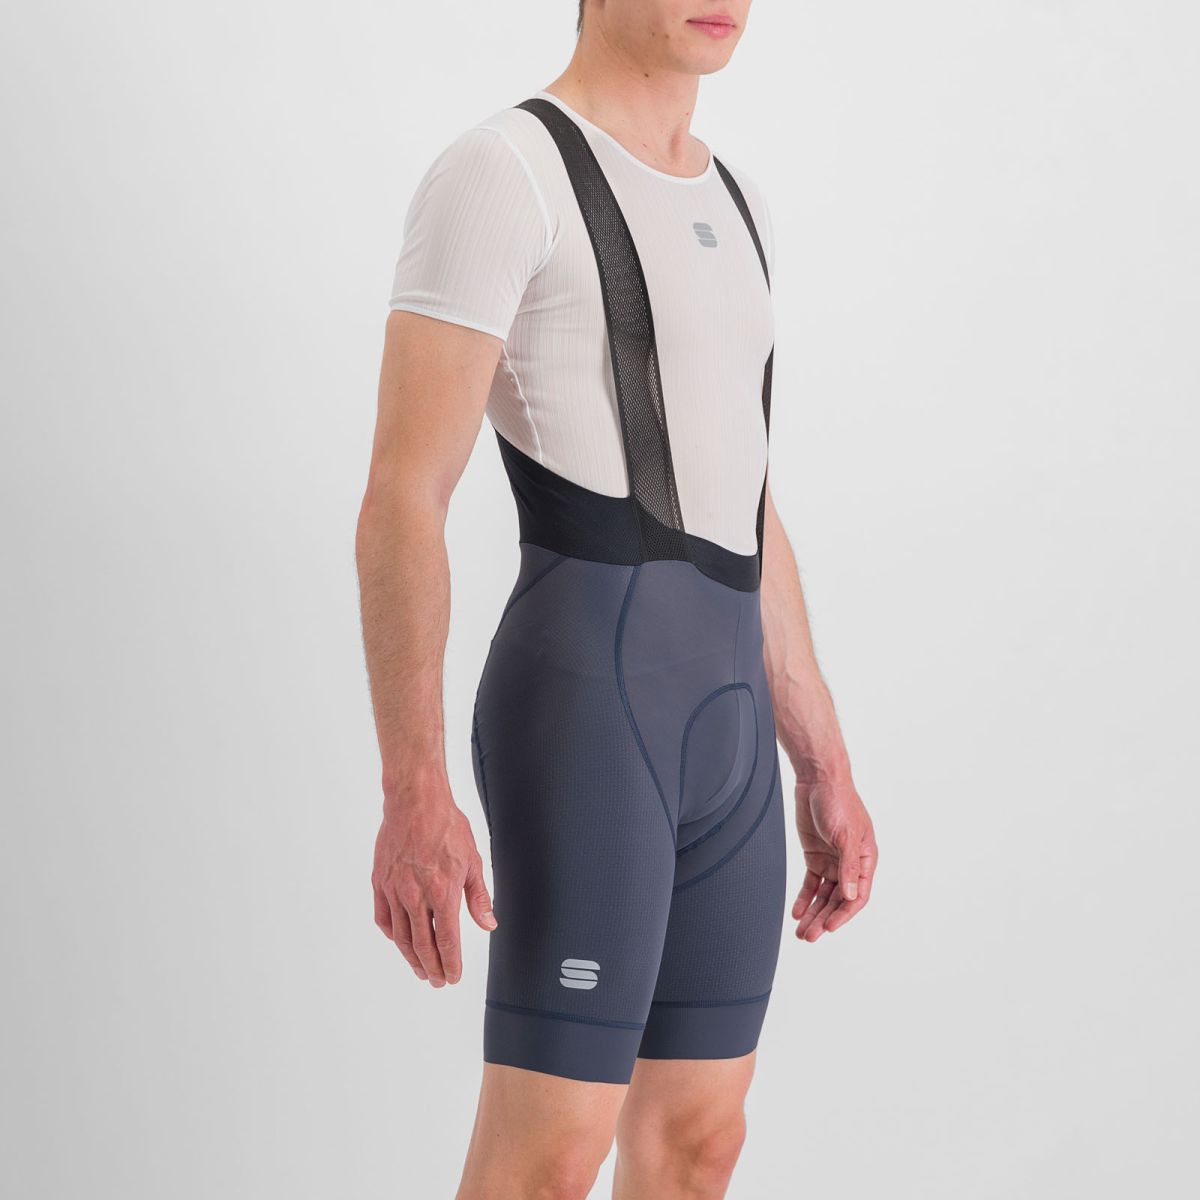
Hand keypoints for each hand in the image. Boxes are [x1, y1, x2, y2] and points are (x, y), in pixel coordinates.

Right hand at [372, 786, 495, 985]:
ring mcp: (394, 890)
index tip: (453, 976)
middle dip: (432, 968)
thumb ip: (478, 897)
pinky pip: (383, 916)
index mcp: (442, 893)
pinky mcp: (380, 881)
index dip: (451, 963)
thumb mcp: (473, 860)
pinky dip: (391, 933)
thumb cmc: (446, 826)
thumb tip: (488, 923)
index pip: (446, 941)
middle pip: (422, 945)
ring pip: (401, 936)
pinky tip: (398, 940)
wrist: (415, 801)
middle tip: (438, 981)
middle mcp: (415, 896)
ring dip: (411, 957)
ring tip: (420, 970)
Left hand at [792, 774, 876, 941]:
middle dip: (824, 919)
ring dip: (813, 913)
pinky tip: (796, 912)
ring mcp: (832, 860)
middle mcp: (850, 864)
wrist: (818, 780)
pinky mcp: (815, 855)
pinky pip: (810, 883)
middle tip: (809, 936)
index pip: (858, 895)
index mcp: (866, 859)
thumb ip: (849, 866)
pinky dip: (804, 898)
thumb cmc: (839, 801)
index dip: (844, 914)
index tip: (830, 928)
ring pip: (823, 895)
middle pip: (838, 900)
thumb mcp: (846, 835)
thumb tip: (851, 895)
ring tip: (802, 932)